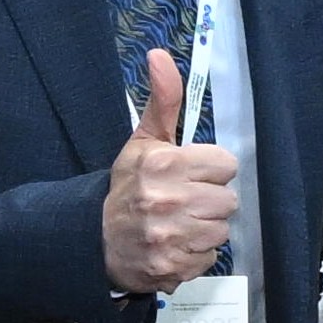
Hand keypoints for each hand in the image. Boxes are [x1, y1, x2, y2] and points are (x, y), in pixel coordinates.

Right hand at [98, 45, 239, 296]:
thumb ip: (163, 100)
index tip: (190, 175)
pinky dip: (195, 255)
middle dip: (209, 201)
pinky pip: (209, 257)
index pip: (226, 164)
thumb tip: (159, 54)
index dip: (210, 170)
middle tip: (184, 202)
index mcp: (165, 164)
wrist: (94, 240)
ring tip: (178, 224)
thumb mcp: (143, 142)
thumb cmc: (127, 187)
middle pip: (228, 200)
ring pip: (222, 230)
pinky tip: (174, 245)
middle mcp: (168, 201)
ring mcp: (170, 237)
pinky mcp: (172, 267)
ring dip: (204, 228)